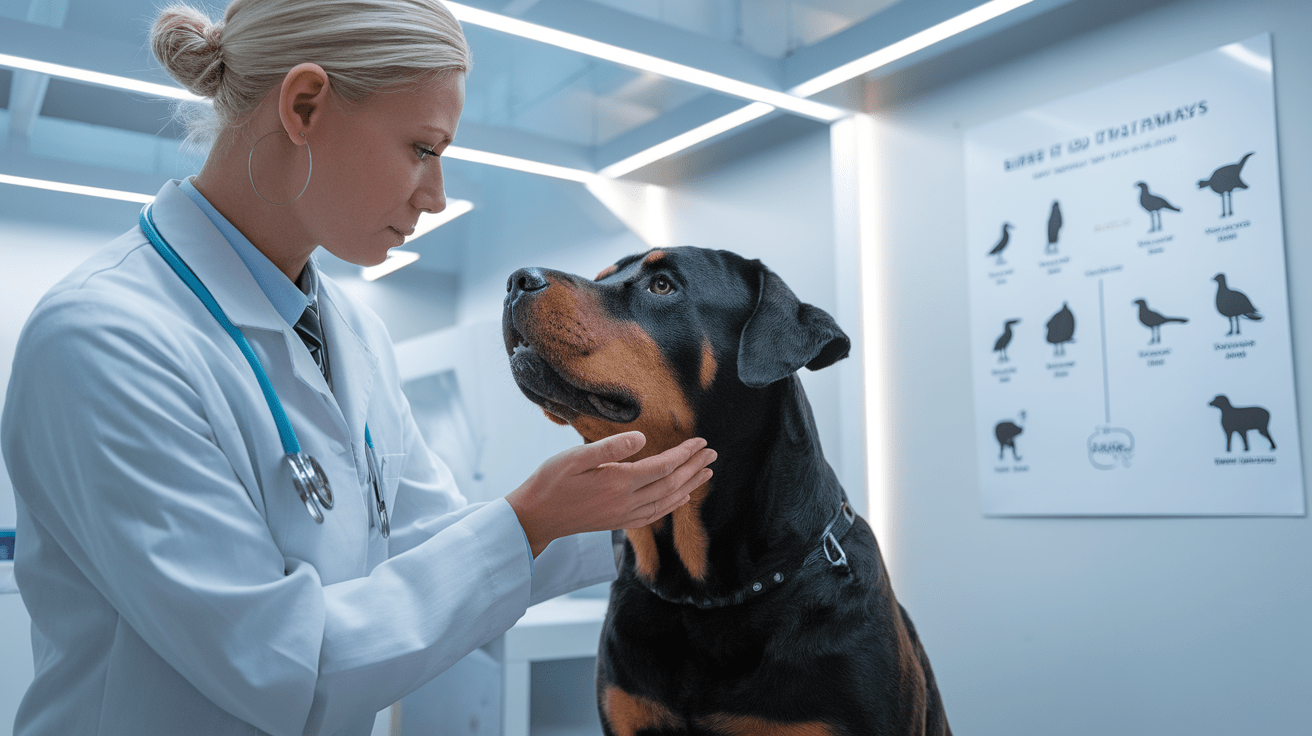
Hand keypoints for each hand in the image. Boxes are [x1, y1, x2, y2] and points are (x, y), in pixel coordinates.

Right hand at [505, 432, 714, 556]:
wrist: (535, 517)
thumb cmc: (551, 481)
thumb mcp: (576, 457)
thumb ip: (611, 448)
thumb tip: (642, 437)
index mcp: (619, 483)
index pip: (663, 466)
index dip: (684, 454)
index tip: (701, 441)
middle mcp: (626, 502)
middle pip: (671, 484)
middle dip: (694, 468)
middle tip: (713, 454)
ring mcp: (623, 515)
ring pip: (667, 501)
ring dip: (689, 486)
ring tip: (706, 474)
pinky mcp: (617, 523)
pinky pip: (654, 515)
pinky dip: (671, 505)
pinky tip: (680, 498)